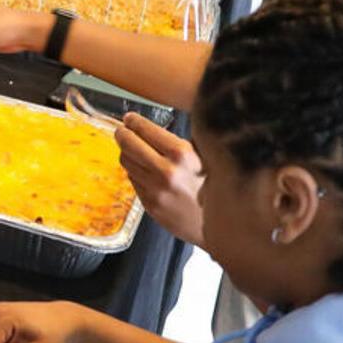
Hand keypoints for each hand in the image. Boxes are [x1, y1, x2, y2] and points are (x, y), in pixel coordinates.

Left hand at [117, 116, 204, 246]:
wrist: (219, 223)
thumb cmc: (214, 187)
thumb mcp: (205, 157)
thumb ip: (182, 142)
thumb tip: (156, 126)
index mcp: (182, 155)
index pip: (147, 130)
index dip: (135, 122)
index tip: (130, 118)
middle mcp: (167, 172)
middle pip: (129, 145)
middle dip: (123, 134)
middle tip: (122, 130)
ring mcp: (156, 190)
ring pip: (127, 162)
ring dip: (127, 153)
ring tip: (133, 150)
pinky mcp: (150, 204)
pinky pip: (133, 180)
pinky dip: (136, 172)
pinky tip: (145, 170)